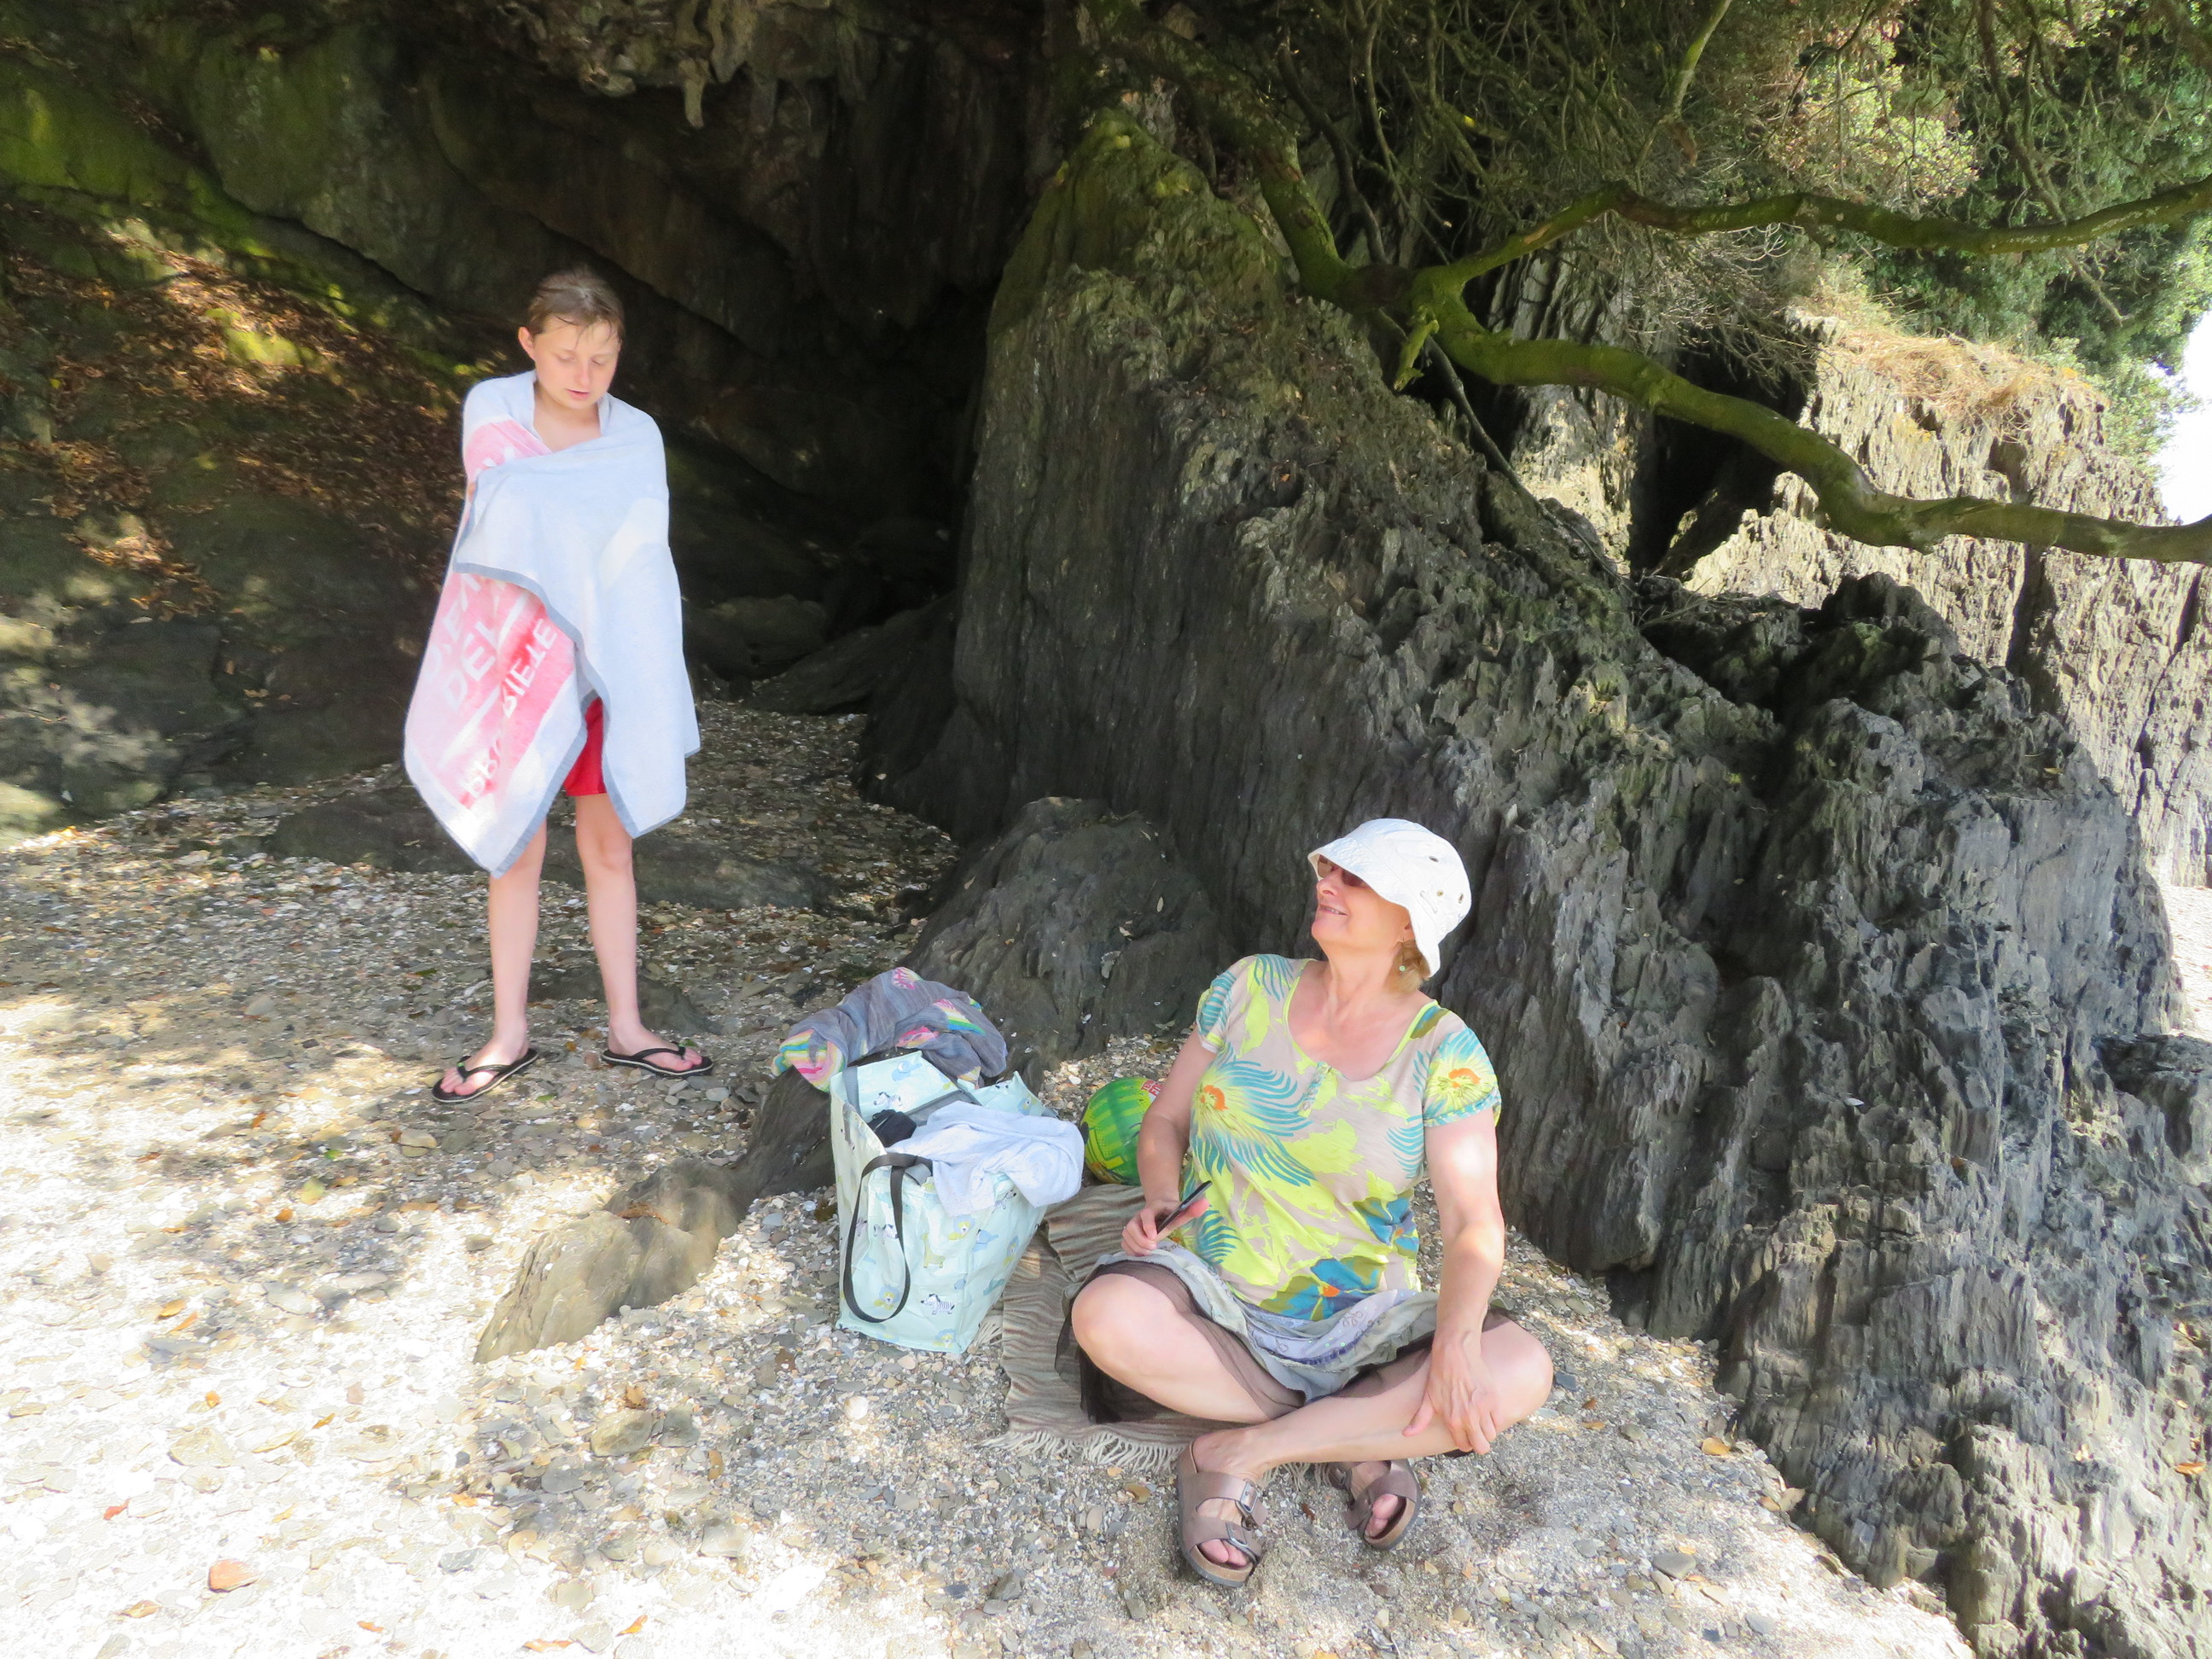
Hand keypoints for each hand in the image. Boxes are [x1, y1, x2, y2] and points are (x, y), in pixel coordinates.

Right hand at [1120, 1193, 1206, 1255]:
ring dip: (1136, 1247)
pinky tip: (1142, 1254)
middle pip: (1131, 1227)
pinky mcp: (1129, 1235)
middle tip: (1154, 1248)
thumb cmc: (1172, 1211)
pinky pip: (1124, 1243)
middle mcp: (1138, 1217)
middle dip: (1140, 1240)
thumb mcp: (1182, 1210)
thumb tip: (1205, 1203)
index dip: (1148, 1226)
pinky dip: (1131, 1250)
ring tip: (1148, 1252)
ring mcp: (1132, 1225)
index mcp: (1152, 1209)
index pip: (1146, 1215)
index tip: (1155, 1238)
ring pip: (1126, 1236)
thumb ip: (1192, 1209)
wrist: (1160, 1206)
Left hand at [1405, 1327, 1503, 1453]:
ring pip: (1491, 1435)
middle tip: (1475, 1432)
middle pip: (1482, 1447)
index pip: (1464, 1446)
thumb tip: (1406, 1434)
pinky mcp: (1493, 1399)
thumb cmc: (1440, 1375)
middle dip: (1479, 1442)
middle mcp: (1469, 1419)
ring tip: (1480, 1419)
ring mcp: (1483, 1409)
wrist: (1456, 1354)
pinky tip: (1486, 1410)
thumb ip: (1420, 1420)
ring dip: (1486, 1430)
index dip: (1465, 1442)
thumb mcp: (1428, 1398)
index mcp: (1453, 1421)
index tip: (1465, 1435)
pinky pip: (1498, 1420)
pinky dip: (1494, 1418)